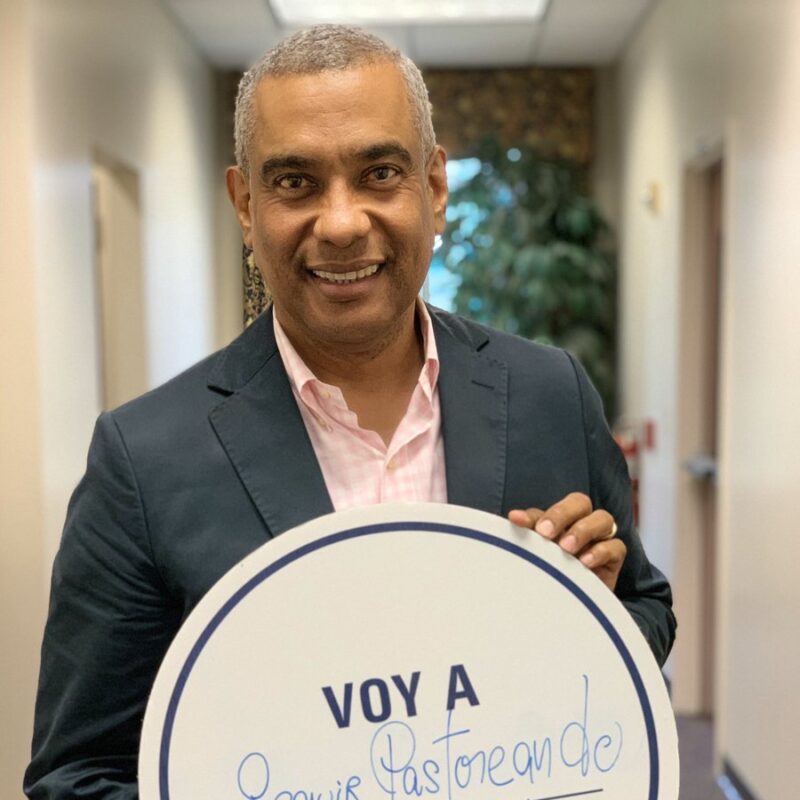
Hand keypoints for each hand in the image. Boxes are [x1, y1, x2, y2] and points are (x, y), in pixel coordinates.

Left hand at [508, 492, 626, 590]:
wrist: (566, 610)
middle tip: (545, 533)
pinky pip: (616, 547)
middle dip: (561, 513)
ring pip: (603, 518)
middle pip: (580, 502)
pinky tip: (584, 563)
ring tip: (566, 548)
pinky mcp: (614, 559)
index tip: (516, 521)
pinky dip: (601, 551)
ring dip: (583, 530)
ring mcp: (600, 539)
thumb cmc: (549, 578)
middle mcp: (581, 523)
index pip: (547, 509)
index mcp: (559, 520)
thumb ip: (528, 537)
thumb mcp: (536, 557)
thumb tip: (514, 517)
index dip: (532, 514)